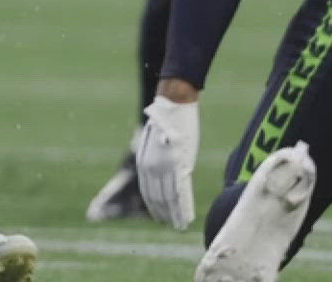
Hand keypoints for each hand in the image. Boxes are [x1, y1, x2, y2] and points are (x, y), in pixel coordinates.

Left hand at [136, 94, 199, 229]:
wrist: (172, 105)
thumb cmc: (164, 121)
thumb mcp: (153, 142)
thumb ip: (155, 160)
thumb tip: (160, 173)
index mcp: (144, 162)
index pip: (148, 191)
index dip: (154, 206)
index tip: (159, 217)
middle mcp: (152, 168)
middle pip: (157, 197)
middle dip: (164, 213)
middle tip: (171, 225)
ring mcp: (166, 167)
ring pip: (169, 198)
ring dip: (175, 214)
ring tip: (180, 226)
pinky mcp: (180, 164)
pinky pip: (181, 191)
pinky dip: (184, 206)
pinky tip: (187, 216)